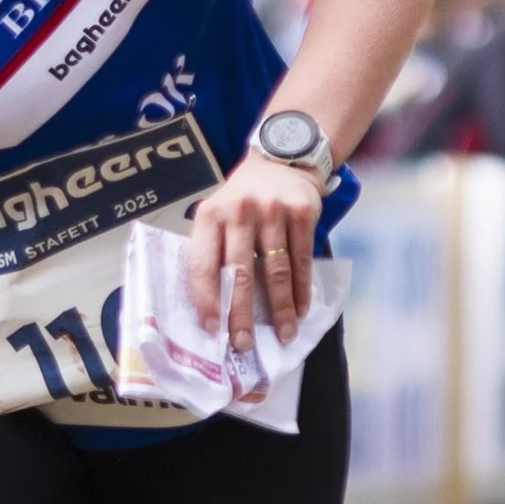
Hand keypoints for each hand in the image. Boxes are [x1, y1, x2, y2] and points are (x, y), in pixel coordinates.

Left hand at [185, 151, 323, 349]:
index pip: (202, 264)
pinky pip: (302, 260)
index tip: (212, 329)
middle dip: (241, 314)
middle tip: (244, 344)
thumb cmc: (242, 197)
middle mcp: (239, 212)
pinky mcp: (302, 213)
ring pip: (275, 271)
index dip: (206, 300)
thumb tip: (213, 305)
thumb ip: (213, 248)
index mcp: (210, 216)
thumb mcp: (217, 212)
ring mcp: (272, 211)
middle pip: (239, 273)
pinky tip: (301, 309)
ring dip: (280, 309)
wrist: (282, 159)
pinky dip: (302, 289)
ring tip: (284, 334)